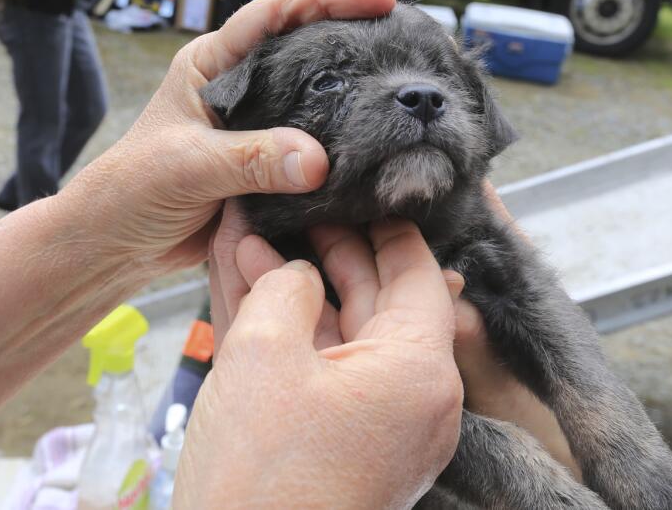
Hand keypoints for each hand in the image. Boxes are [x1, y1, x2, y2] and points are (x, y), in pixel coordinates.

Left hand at [58, 0, 395, 275]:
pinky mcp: (266, 169)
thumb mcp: (187, 167)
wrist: (115, 246)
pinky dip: (344, 152)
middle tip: (409, 42)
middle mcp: (240, 88)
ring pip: (316, 103)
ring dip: (355, 99)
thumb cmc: (131, 192)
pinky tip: (378, 152)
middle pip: (307, 50)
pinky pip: (314, 152)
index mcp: (212, 64)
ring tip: (405, 94)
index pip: (274, 14)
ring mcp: (255, 128)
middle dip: (356, 39)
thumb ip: (251, 160)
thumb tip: (317, 161)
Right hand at [178, 220, 462, 508]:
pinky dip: (299, 341)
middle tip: (290, 218)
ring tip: (252, 249)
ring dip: (302, 296)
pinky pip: (333, 377)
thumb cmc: (258, 479)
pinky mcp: (354, 452)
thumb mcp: (262, 354)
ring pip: (348, 339)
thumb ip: (283, 288)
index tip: (354, 192)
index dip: (381, 226)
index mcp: (419, 371)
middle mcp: (419, 400)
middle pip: (382, 303)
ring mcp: (388, 431)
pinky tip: (256, 302)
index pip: (417, 272)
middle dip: (329, 256)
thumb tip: (291, 272)